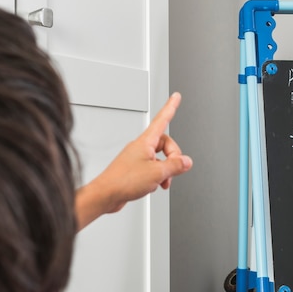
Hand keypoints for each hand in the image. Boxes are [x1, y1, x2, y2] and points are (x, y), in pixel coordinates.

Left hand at [76, 92, 192, 228]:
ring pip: (160, 158)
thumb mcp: (157, 172)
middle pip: (166, 144)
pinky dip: (158, 176)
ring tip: (163, 181)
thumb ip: (175, 165)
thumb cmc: (123, 180)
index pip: (162, 119)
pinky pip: (153, 167)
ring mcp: (138, 157)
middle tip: (174, 169)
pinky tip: (155, 184)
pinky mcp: (135, 169)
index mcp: (146, 142)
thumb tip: (186, 161)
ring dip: (166, 170)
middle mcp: (141, 147)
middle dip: (174, 157)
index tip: (176, 97)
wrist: (106, 194)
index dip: (170, 107)